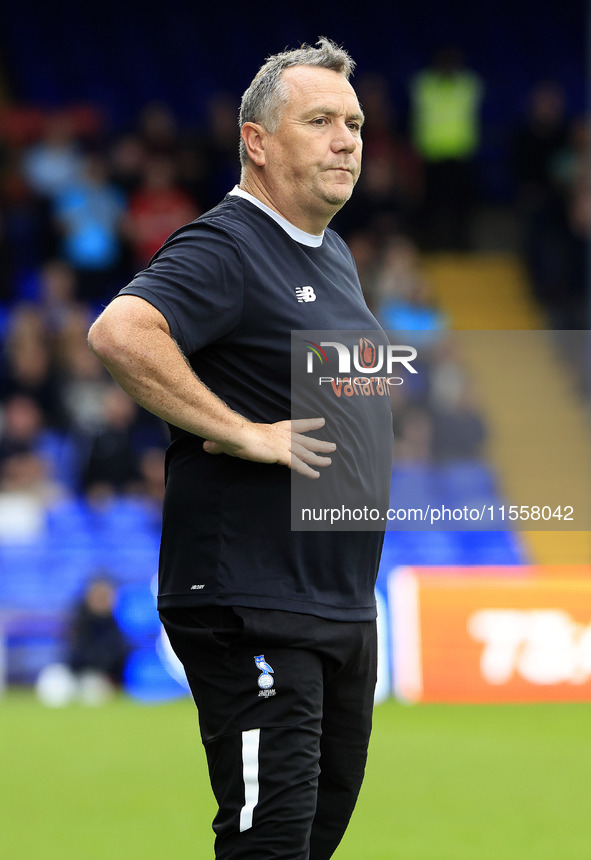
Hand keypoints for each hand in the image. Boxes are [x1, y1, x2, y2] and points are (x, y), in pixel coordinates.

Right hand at [203, 417, 335, 478]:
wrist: (235, 435)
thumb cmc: (232, 436)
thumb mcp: (228, 441)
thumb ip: (220, 445)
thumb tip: (206, 446)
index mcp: (274, 429)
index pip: (296, 426)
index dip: (309, 425)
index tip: (322, 422)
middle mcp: (282, 436)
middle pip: (306, 440)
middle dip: (319, 444)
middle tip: (332, 446)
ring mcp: (283, 445)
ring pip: (306, 453)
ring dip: (318, 458)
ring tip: (329, 461)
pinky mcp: (281, 455)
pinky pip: (298, 465)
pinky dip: (307, 470)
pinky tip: (316, 475)